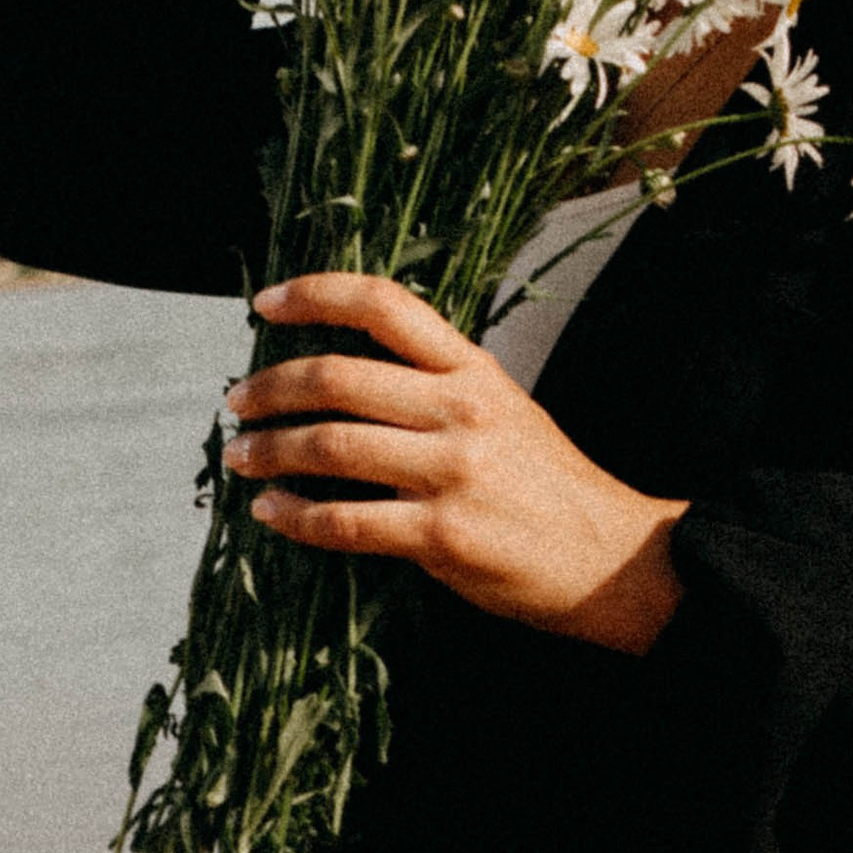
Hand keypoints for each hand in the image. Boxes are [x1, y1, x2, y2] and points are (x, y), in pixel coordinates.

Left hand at [224, 272, 687, 655]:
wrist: (615, 558)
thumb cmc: (553, 486)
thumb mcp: (508, 408)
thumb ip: (440, 389)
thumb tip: (352, 383)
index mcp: (474, 370)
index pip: (384, 305)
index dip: (314, 294)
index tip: (264, 305)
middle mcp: (461, 409)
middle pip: (338, 378)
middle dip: (270, 388)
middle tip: (237, 402)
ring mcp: (452, 472)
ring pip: (331, 446)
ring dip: (271, 450)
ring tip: (244, 458)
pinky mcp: (442, 535)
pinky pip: (346, 521)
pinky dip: (297, 516)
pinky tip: (274, 512)